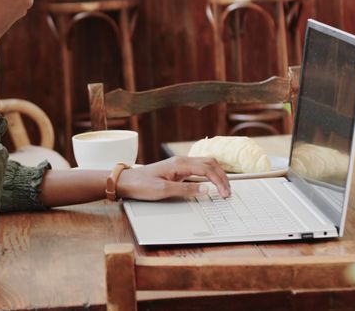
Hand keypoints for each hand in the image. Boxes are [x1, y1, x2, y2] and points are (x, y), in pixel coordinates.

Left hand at [116, 156, 230, 200]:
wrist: (127, 182)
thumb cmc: (141, 185)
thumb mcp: (163, 191)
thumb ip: (186, 190)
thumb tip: (206, 190)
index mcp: (180, 164)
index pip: (208, 169)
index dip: (219, 181)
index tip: (224, 194)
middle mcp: (181, 160)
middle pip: (210, 163)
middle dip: (222, 176)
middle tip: (228, 192)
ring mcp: (180, 164)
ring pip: (206, 164)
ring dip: (217, 174)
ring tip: (223, 188)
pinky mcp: (177, 169)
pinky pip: (199, 168)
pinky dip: (209, 174)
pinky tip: (211, 183)